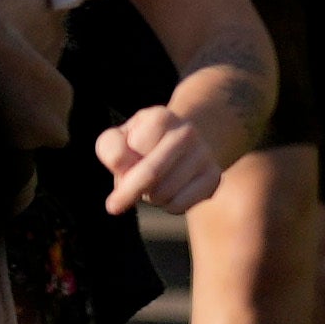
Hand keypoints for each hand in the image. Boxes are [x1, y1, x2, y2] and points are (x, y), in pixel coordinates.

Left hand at [92, 103, 225, 215]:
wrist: (183, 145)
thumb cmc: (140, 144)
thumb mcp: (119, 139)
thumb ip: (111, 150)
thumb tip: (125, 170)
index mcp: (160, 117)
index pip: (127, 153)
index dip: (119, 168)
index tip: (121, 168)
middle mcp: (186, 132)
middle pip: (150, 174)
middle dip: (129, 192)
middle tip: (114, 205)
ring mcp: (204, 155)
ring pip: (163, 193)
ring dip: (150, 197)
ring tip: (152, 185)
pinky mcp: (214, 178)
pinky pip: (180, 204)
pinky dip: (167, 206)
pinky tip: (168, 193)